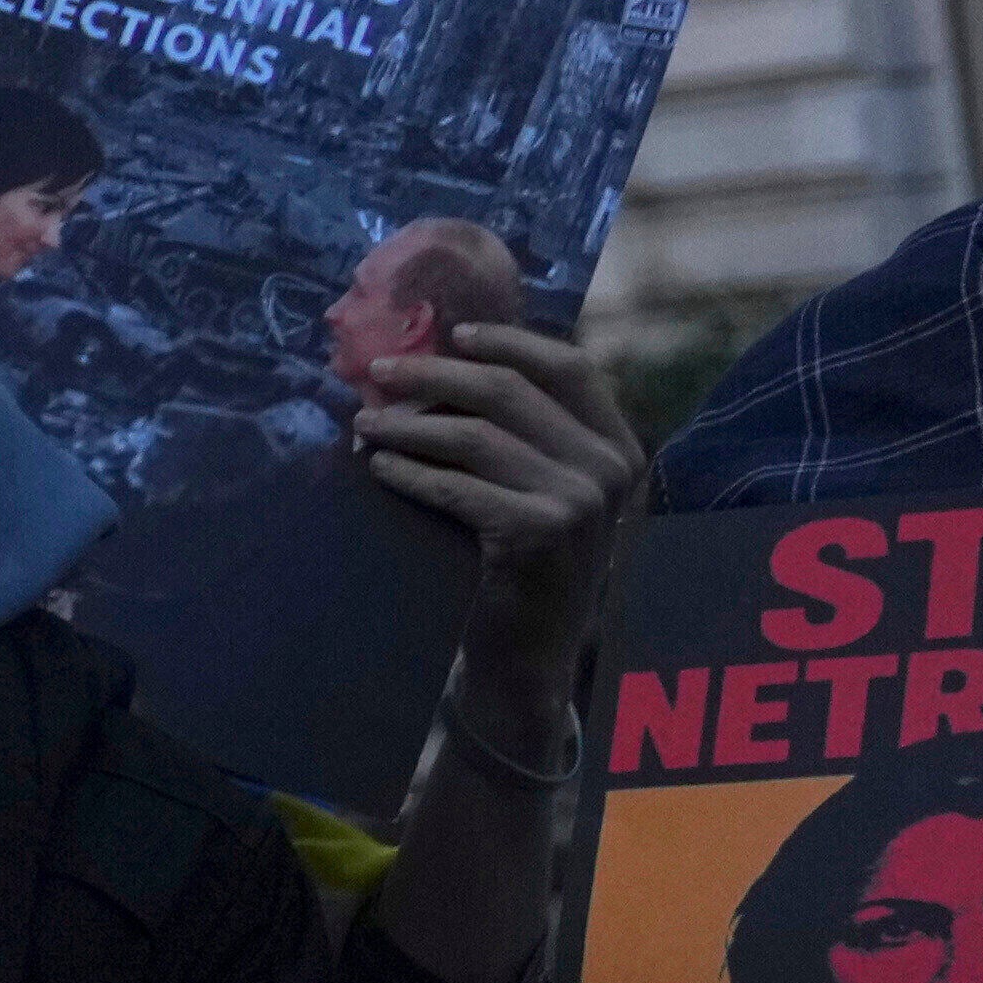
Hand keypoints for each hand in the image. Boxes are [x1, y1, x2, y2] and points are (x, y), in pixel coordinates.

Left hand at [357, 313, 645, 705]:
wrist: (532, 649)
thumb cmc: (528, 557)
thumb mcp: (546, 486)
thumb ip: (523, 429)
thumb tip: (443, 356)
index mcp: (619, 446)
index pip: (570, 367)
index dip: (509, 341)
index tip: (454, 333)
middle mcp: (610, 468)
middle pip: (507, 390)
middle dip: (432, 374)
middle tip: (377, 372)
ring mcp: (579, 501)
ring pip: (472, 435)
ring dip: (405, 425)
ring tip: (364, 425)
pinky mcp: (539, 533)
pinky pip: (455, 485)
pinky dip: (408, 472)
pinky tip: (379, 468)